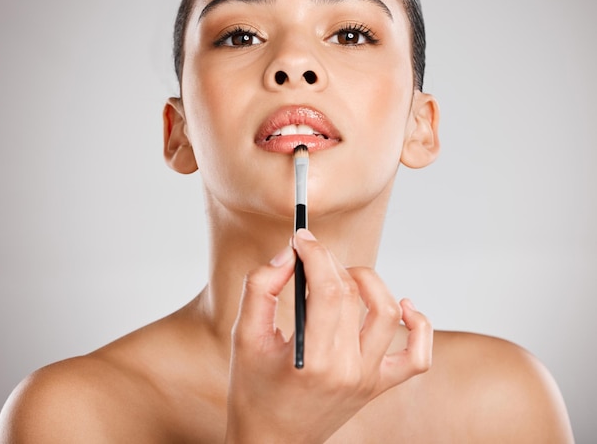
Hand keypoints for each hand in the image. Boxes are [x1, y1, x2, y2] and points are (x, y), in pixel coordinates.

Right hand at [224, 229, 432, 443]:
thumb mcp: (243, 336)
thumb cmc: (253, 390)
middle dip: (330, 262)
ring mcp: (368, 380)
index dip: (316, 253)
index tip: (301, 238)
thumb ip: (260, 287)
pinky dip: (418, 325)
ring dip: (368, 282)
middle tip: (310, 255)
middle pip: (352, 294)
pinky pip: (418, 356)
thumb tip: (288, 255)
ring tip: (343, 278)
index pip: (328, 289)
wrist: (271, 443)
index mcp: (313, 361)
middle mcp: (348, 371)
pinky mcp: (379, 385)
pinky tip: (401, 306)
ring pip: (388, 314)